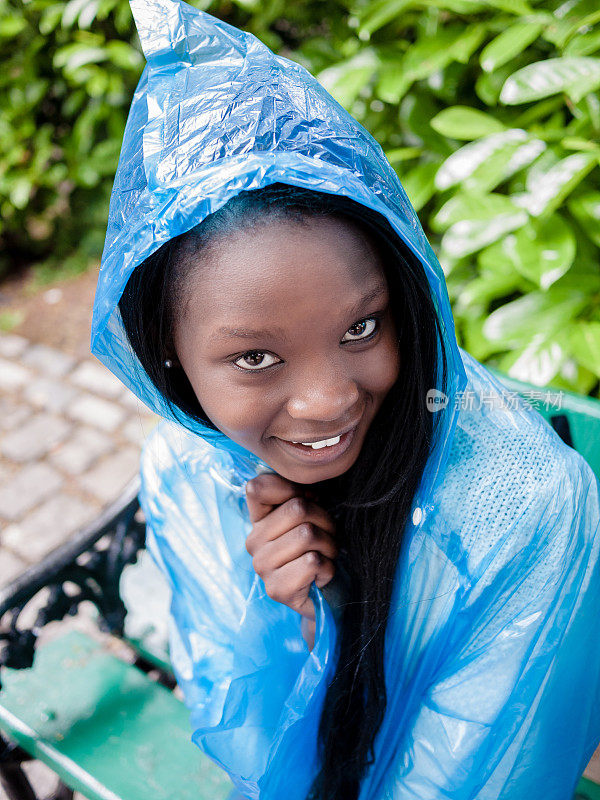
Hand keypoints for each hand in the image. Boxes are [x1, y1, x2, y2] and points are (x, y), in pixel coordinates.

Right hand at [244, 473, 337, 621]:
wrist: (324, 599)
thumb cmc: (319, 551)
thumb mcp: (311, 518)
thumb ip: (302, 498)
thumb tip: (307, 494)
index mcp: (258, 520)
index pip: (258, 487)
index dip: (292, 488)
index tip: (310, 503)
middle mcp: (253, 541)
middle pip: (297, 508)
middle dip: (325, 521)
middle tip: (327, 538)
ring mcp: (261, 566)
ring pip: (307, 534)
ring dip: (330, 546)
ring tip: (325, 557)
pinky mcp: (276, 589)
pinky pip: (313, 562)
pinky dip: (328, 567)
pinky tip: (320, 576)